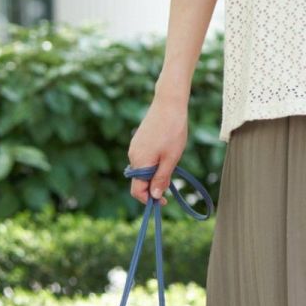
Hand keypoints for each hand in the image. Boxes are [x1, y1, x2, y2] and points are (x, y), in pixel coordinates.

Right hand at [126, 90, 188, 205]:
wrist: (169, 103)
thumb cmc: (173, 131)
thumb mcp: (171, 158)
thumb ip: (162, 178)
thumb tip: (155, 196)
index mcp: (139, 162)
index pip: (137, 191)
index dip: (149, 200)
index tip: (164, 202)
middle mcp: (133, 156)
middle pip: (139, 181)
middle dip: (153, 187)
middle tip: (172, 185)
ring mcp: (135, 147)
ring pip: (143, 170)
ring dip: (155, 175)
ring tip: (172, 165)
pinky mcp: (139, 140)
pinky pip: (144, 159)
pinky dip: (153, 164)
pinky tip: (167, 155)